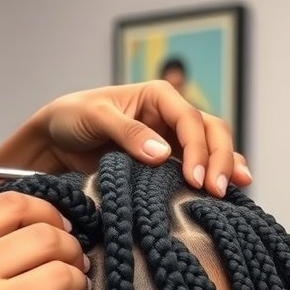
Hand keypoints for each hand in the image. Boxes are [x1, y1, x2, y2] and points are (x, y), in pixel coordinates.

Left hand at [0, 80, 250, 198]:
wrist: (56, 138)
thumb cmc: (73, 117)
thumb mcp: (95, 117)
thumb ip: (128, 133)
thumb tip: (163, 154)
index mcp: (158, 96)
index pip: (190, 119)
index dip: (197, 149)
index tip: (195, 179)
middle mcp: (170, 116)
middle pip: (211, 131)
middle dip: (219, 159)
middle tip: (216, 191)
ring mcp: (171, 139)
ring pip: (211, 148)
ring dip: (225, 167)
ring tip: (232, 191)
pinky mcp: (166, 163)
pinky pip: (196, 167)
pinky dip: (212, 176)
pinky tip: (226, 193)